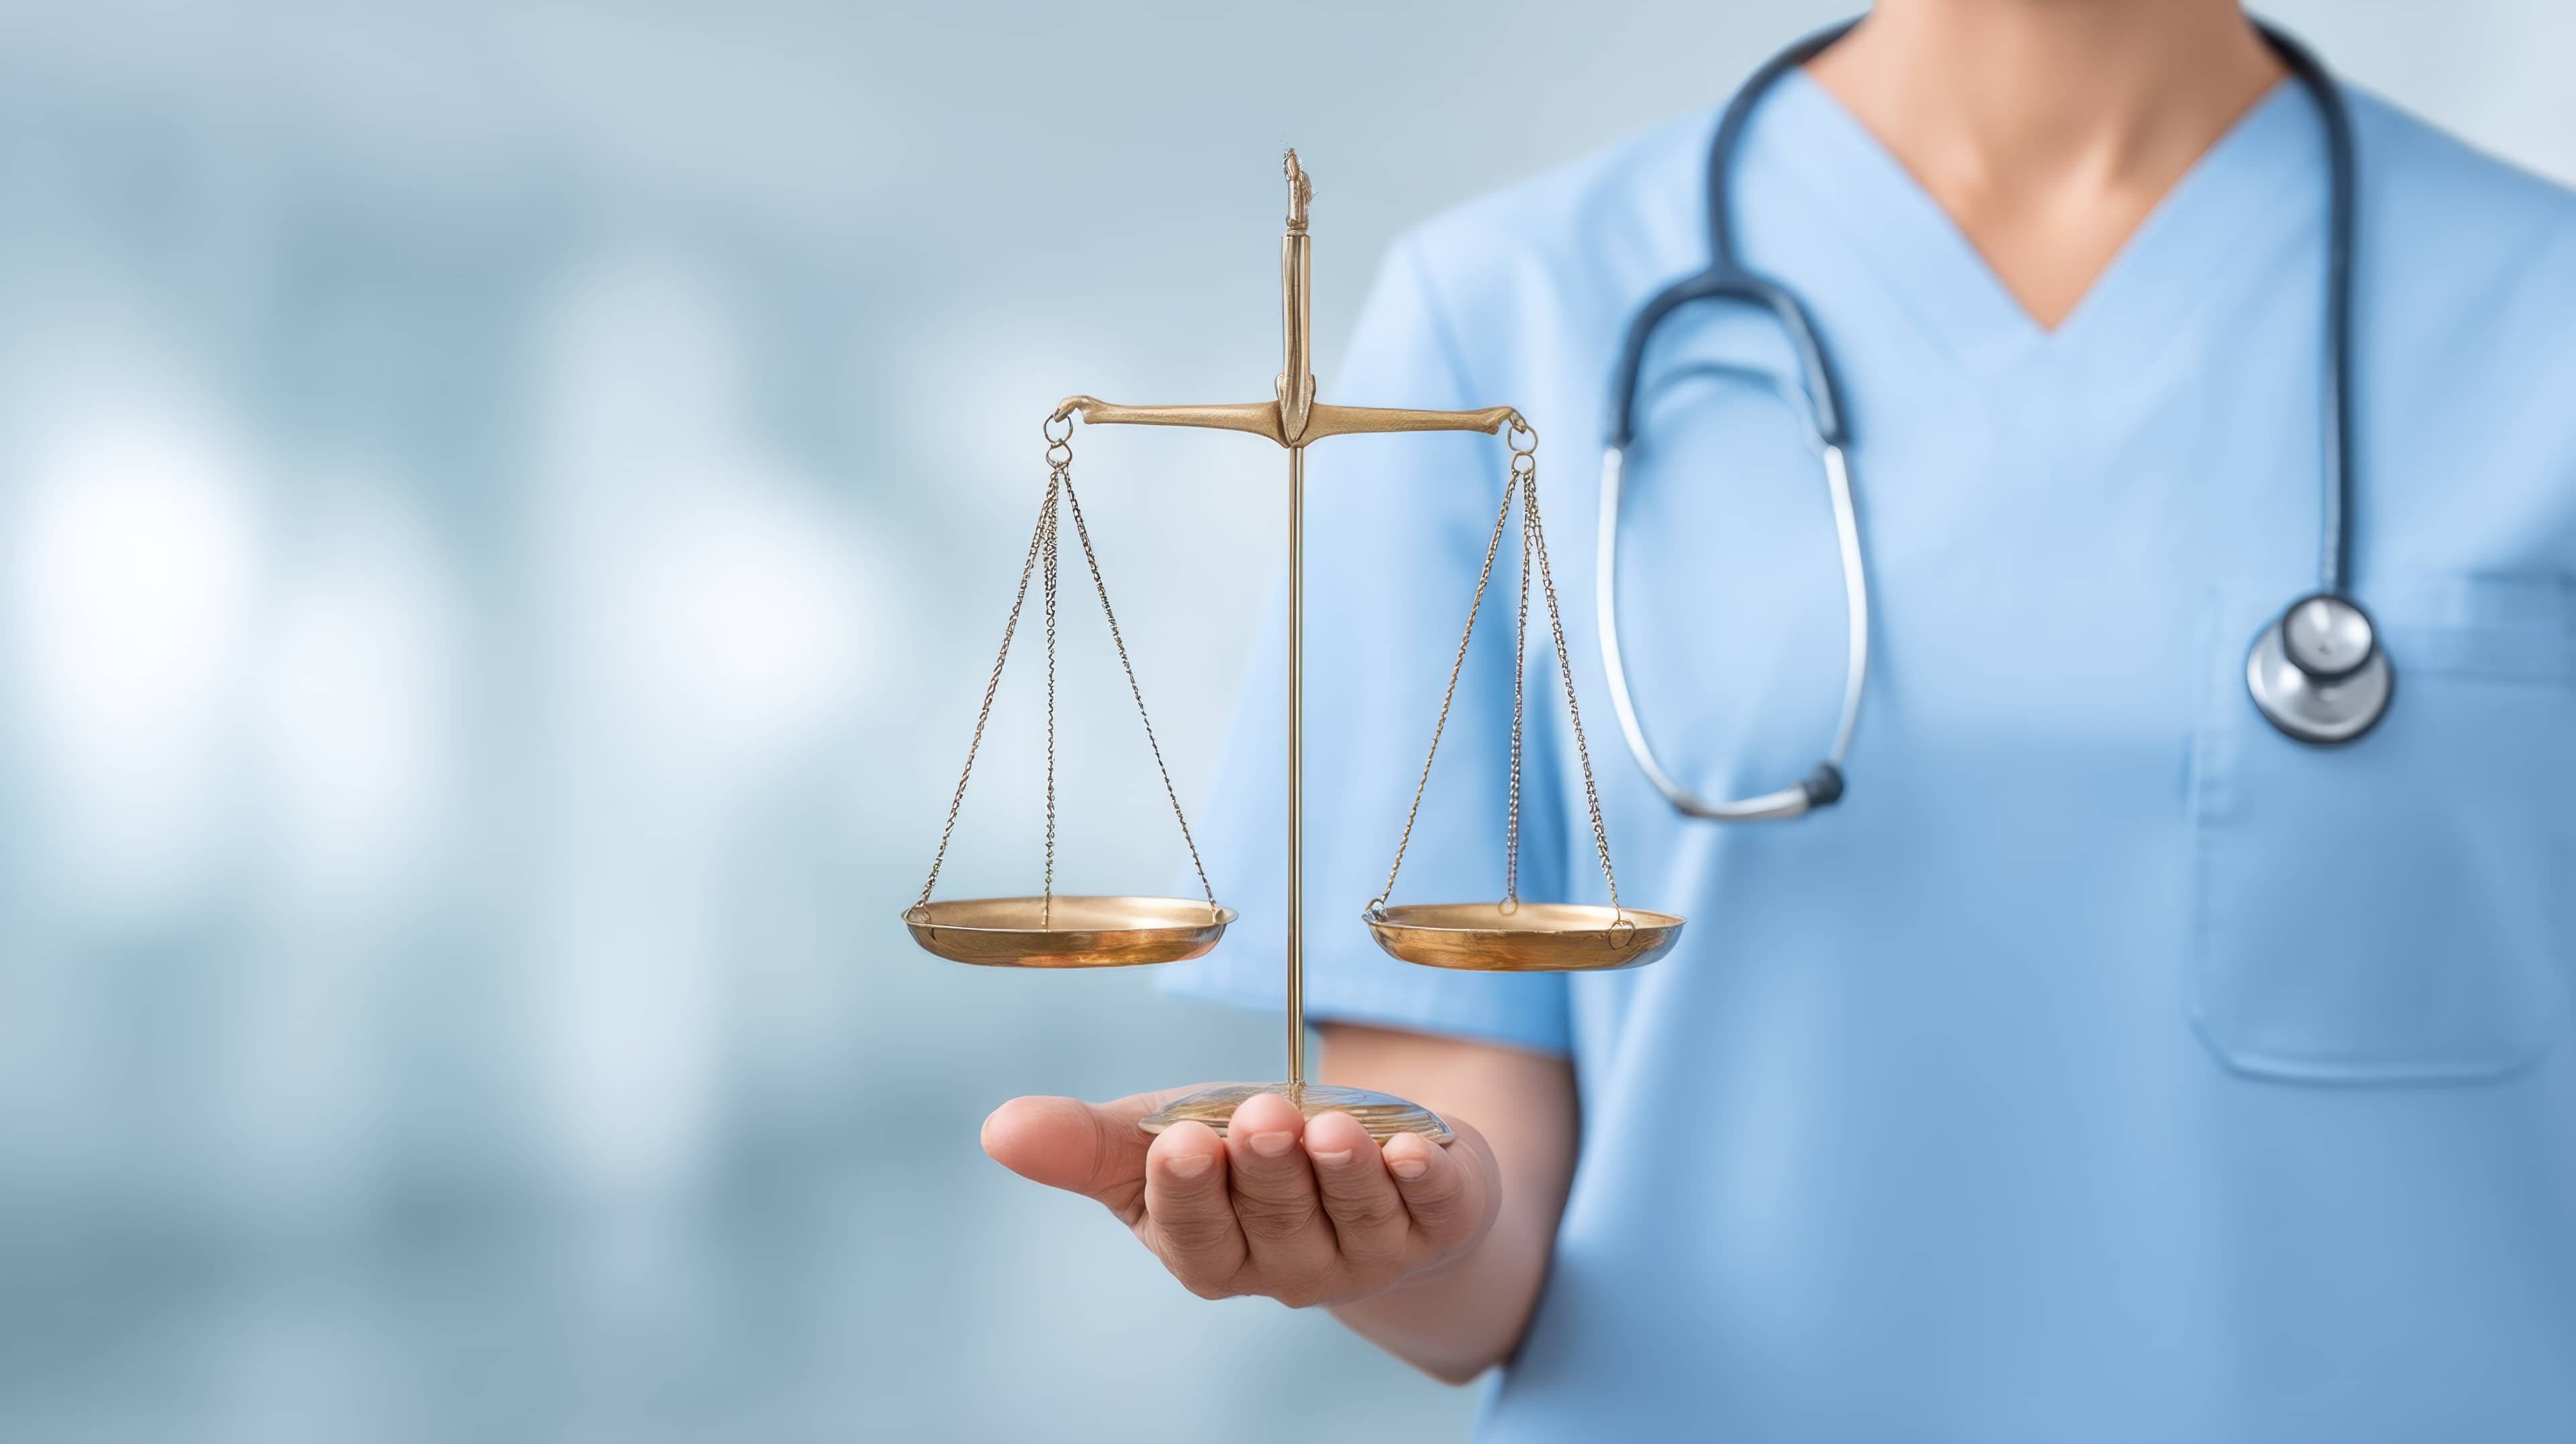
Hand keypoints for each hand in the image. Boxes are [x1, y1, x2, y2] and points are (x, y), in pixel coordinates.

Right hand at [981, 1085, 1502, 1308]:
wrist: (1364, 1164)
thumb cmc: (1241, 1154)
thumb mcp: (1158, 1136)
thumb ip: (1084, 1142)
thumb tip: (996, 1129)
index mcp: (1213, 1253)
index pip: (1196, 1239)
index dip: (1189, 1195)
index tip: (1181, 1140)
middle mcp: (1290, 1268)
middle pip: (1275, 1223)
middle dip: (1266, 1169)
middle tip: (1260, 1113)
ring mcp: (1368, 1252)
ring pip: (1352, 1218)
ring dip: (1342, 1171)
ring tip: (1326, 1124)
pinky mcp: (1438, 1221)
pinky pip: (1434, 1208)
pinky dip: (1424, 1178)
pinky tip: (1414, 1150)